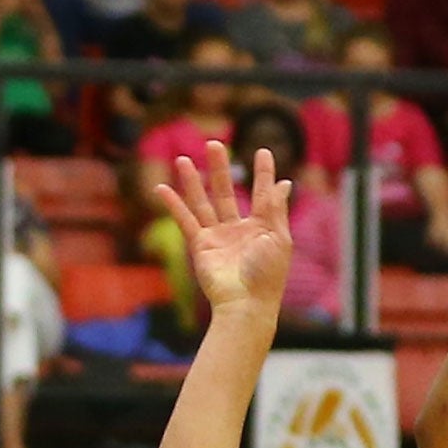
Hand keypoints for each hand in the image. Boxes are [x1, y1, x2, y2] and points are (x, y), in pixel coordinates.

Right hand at [154, 142, 291, 314]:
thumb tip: (285, 183)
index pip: (262, 194)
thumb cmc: (267, 274)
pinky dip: (174, 205)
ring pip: (203, 203)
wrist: (246, 304)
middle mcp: (239, 231)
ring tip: (184, 158)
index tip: (263, 152)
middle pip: (226, 192)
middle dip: (220, 168)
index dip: (263, 174)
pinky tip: (162, 188)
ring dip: (193, 181)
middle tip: (214, 144)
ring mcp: (218, 238)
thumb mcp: (277, 237)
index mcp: (262, 228)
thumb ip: (275, 208)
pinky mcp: (201, 247)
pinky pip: (186, 221)